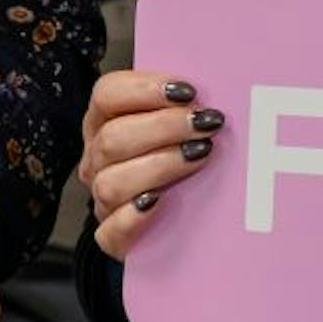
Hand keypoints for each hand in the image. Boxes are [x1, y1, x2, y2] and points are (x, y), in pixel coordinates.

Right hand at [78, 66, 220, 257]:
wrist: (181, 221)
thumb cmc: (182, 157)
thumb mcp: (179, 124)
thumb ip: (186, 106)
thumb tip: (223, 85)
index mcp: (106, 121)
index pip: (107, 94)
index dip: (144, 89)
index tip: (187, 91)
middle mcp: (99, 158)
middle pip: (112, 138)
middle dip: (163, 127)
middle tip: (206, 124)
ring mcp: (103, 198)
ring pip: (111, 183)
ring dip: (157, 167)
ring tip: (198, 157)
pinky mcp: (112, 235)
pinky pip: (111, 231)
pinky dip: (133, 218)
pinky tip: (159, 204)